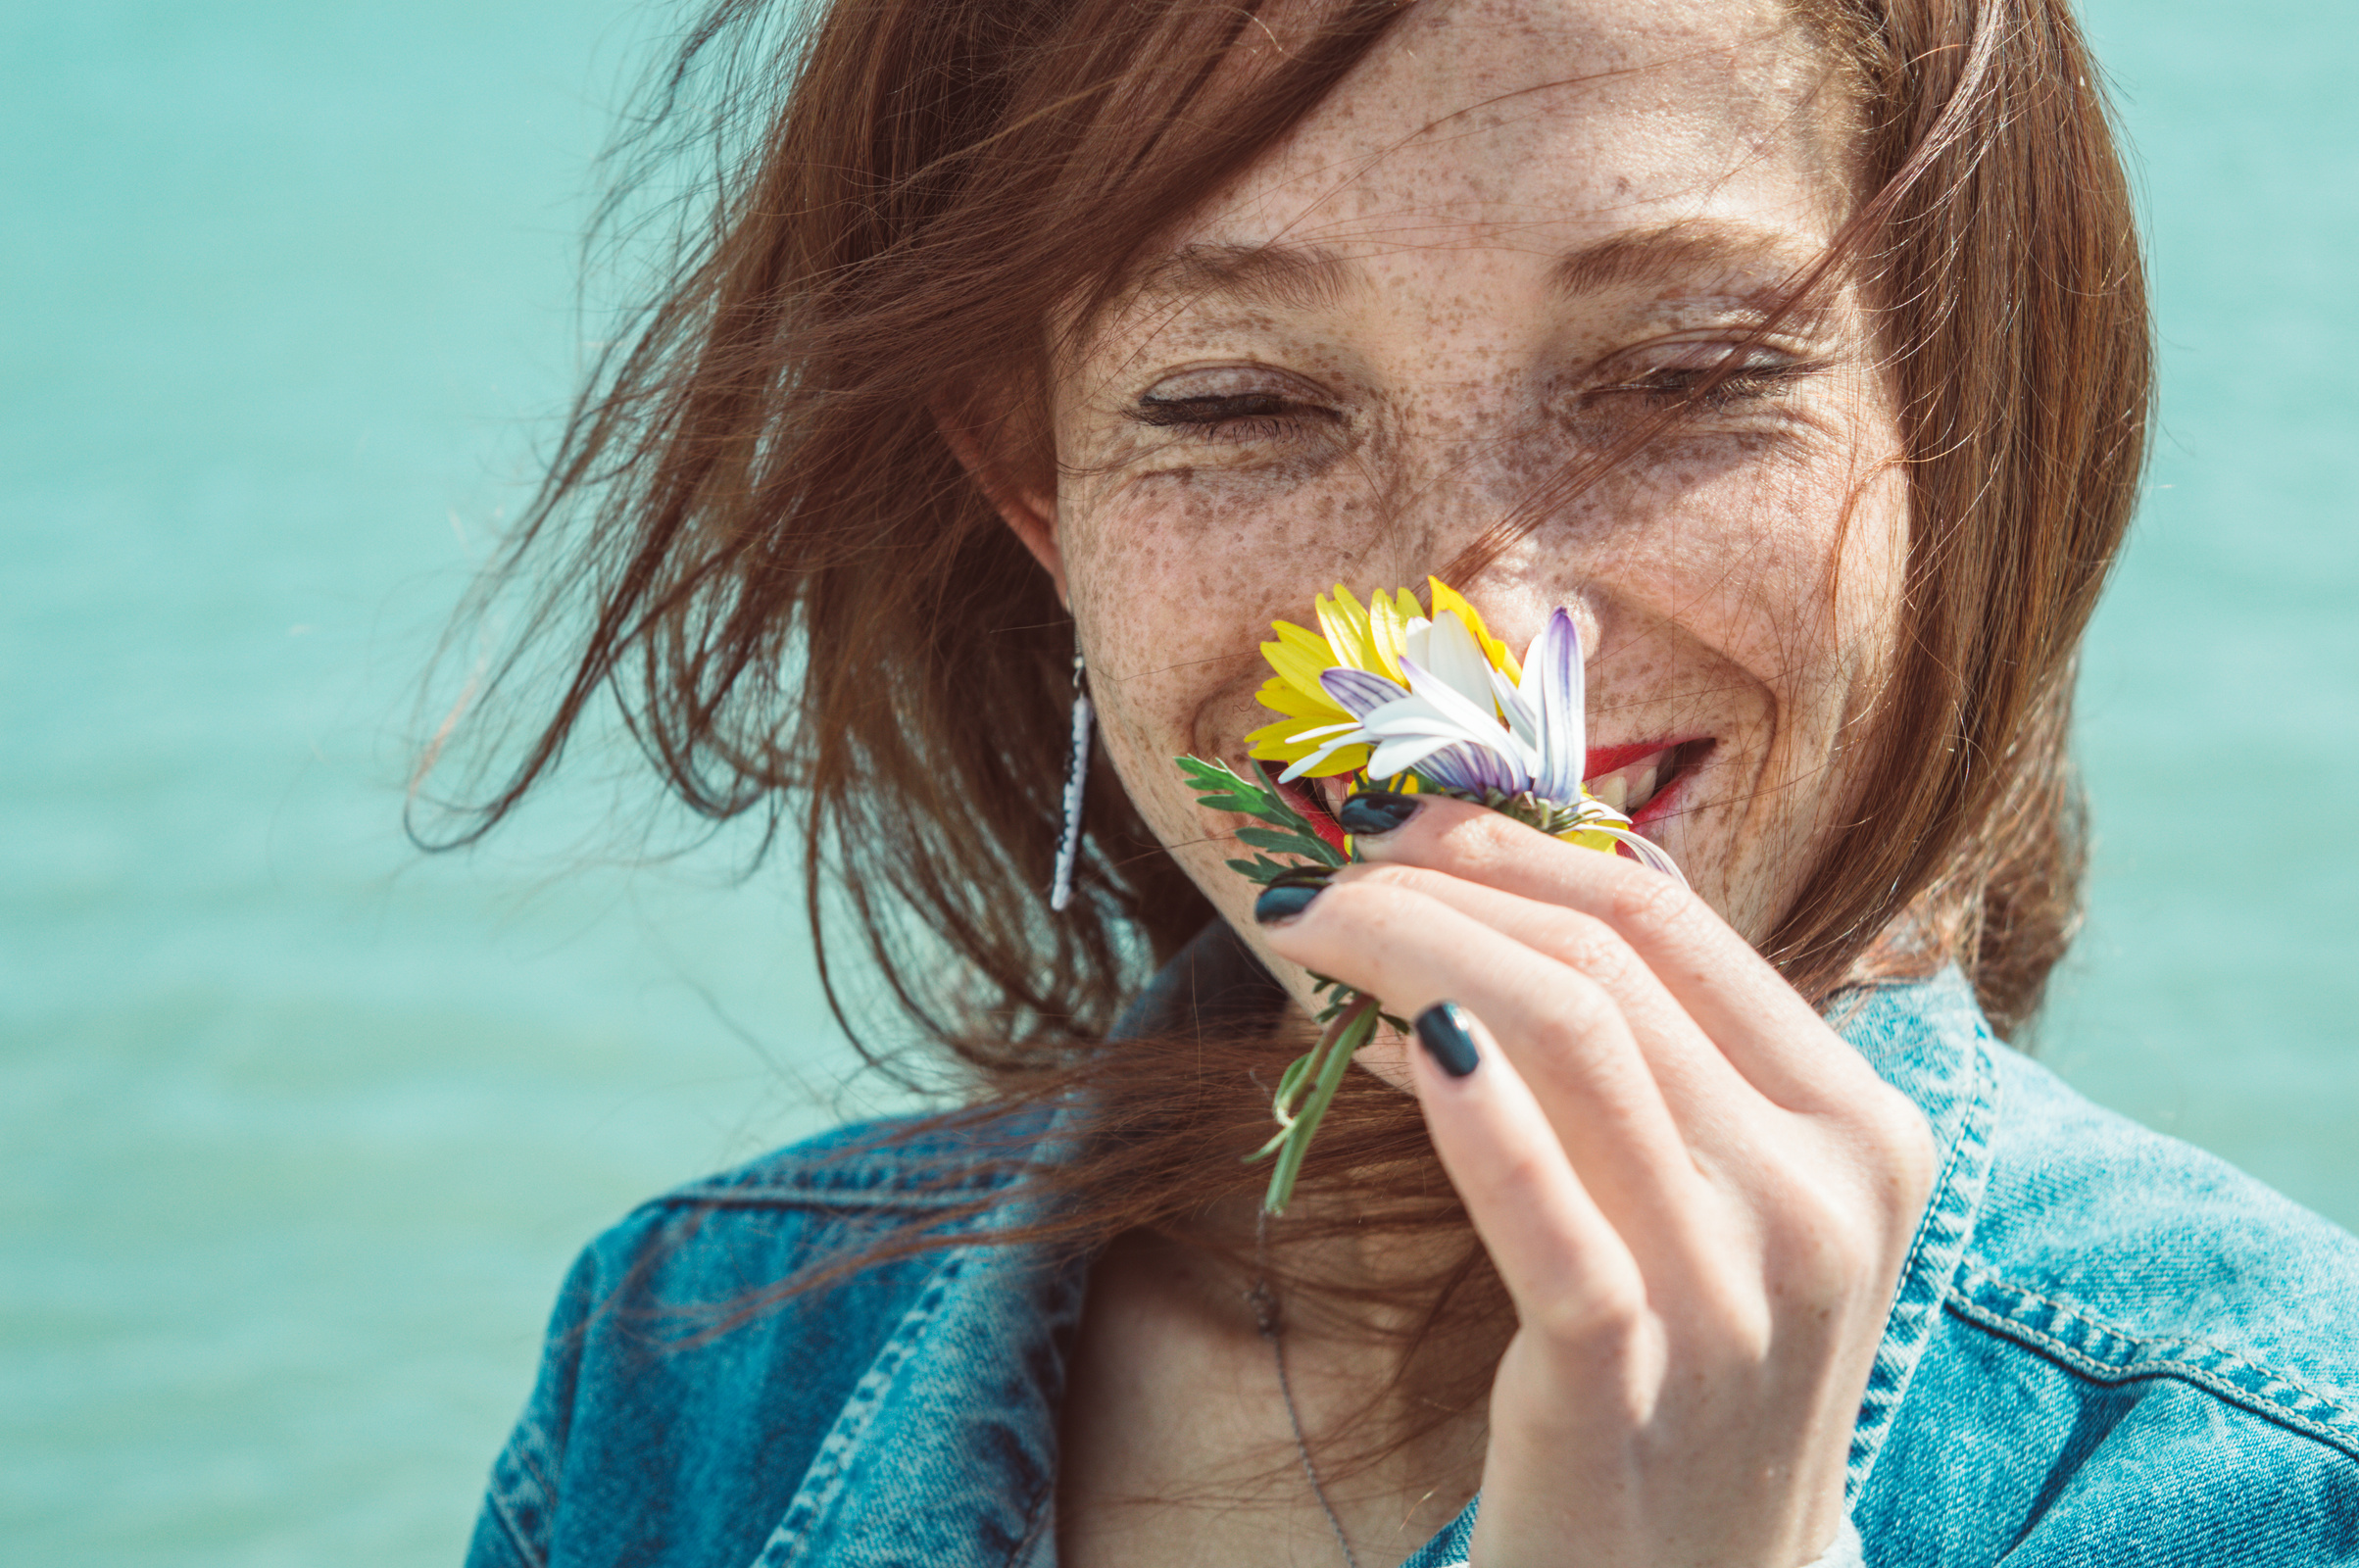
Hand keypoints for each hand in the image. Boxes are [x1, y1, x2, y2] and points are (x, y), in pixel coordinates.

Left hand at [1257, 794, 1935, 1567]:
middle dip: (1437, 883)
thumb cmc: (1689, 1387)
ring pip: (1568, 1036)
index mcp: (1861, 1129)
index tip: (1403, 819)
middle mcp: (1824, 1196)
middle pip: (1607, 962)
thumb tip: (1519, 885)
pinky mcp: (1630, 1376)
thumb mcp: (1726, 1210)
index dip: (1521, 844)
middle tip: (1320, 869)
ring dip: (1409, 951)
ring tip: (1306, 929)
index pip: (1677, 923)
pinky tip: (1385, 1040)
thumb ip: (1663, 1058)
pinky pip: (1538, 1200)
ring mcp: (1740, 1290)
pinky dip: (1458, 1101)